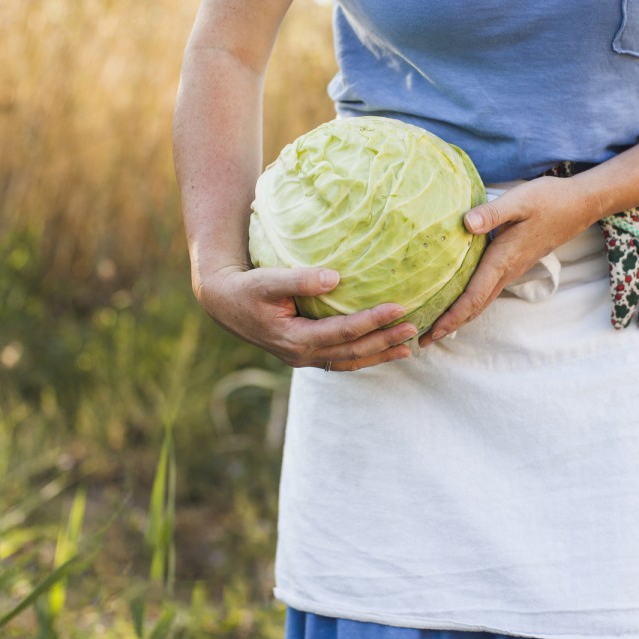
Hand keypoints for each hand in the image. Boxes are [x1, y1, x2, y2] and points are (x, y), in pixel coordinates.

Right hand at [196, 264, 415, 371]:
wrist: (224, 303)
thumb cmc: (246, 288)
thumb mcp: (268, 280)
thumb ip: (301, 279)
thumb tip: (336, 277)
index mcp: (295, 338)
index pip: (343, 331)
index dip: (372, 321)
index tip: (399, 308)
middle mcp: (302, 355)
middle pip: (352, 351)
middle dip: (384, 341)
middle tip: (414, 330)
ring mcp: (304, 358)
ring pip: (349, 360)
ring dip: (379, 355)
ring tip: (408, 348)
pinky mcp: (306, 354)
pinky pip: (341, 358)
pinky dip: (364, 355)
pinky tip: (383, 349)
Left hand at [419, 176, 598, 346]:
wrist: (579, 205)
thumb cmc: (548, 200)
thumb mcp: (519, 201)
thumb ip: (492, 213)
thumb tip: (467, 224)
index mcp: (502, 259)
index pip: (473, 296)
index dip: (452, 316)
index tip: (431, 333)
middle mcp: (507, 271)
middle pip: (475, 307)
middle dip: (449, 325)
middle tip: (423, 341)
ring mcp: (512, 269)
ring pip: (482, 300)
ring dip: (459, 316)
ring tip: (435, 327)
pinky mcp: (514, 263)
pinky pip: (488, 290)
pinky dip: (471, 302)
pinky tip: (459, 301)